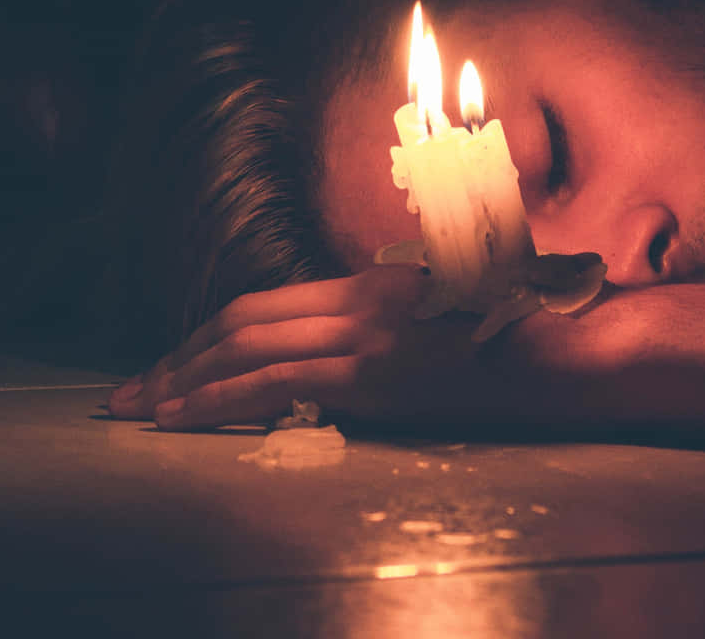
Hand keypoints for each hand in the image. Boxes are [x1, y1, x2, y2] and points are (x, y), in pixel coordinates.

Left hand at [105, 265, 582, 430]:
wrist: (576, 347)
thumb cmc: (528, 333)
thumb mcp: (453, 314)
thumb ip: (403, 322)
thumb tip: (362, 350)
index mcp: (370, 285)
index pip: (264, 305)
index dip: (206, 335)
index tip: (169, 364)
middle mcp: (356, 302)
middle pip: (239, 322)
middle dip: (174, 359)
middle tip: (127, 393)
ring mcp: (363, 336)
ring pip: (243, 349)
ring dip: (180, 381)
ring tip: (136, 410)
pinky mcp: (374, 375)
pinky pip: (273, 384)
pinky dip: (216, 400)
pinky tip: (181, 419)